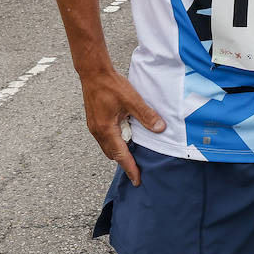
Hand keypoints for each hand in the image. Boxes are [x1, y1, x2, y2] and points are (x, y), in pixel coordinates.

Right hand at [79, 69, 165, 185]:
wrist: (93, 73)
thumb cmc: (111, 86)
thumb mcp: (133, 100)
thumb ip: (146, 115)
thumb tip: (160, 128)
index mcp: (106, 130)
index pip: (121, 155)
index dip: (130, 168)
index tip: (137, 180)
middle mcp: (98, 132)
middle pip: (113, 154)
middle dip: (125, 162)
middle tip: (138, 169)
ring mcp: (94, 127)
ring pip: (108, 147)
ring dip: (120, 152)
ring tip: (134, 155)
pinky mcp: (95, 122)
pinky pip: (106, 138)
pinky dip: (116, 142)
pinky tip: (126, 136)